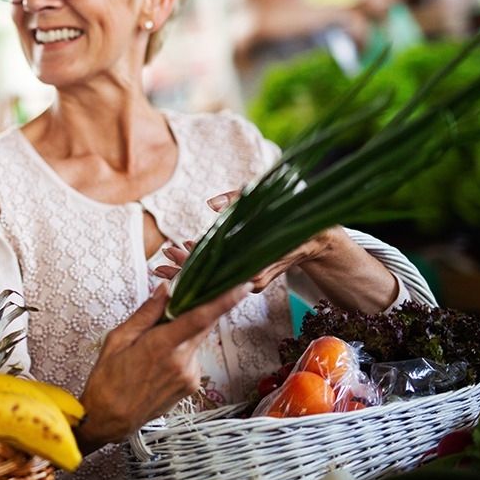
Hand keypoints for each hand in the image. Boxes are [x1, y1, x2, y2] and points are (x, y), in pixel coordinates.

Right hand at [76, 281, 249, 450]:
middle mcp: (181, 362)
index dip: (224, 301)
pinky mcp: (191, 385)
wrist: (111, 419)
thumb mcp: (118, 339)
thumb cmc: (108, 379)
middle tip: (186, 297)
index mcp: (161, 346)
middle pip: (203, 326)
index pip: (199, 318)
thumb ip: (146, 313)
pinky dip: (181, 349)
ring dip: (183, 332)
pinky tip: (159, 360)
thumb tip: (165, 289)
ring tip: (154, 343)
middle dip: (200, 308)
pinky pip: (191, 357)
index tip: (241, 287)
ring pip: (195, 341)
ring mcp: (189, 376)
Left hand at [177, 190, 349, 291]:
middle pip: (210, 278)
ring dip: (191, 269)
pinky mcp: (252, 277)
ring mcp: (252, 280)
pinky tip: (190, 255)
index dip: (189, 262)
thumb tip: (211, 204)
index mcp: (254, 264)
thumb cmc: (294, 215)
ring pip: (215, 278)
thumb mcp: (268, 200)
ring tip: (166, 258)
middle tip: (160, 260)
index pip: (212, 268)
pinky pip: (225, 274)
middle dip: (183, 270)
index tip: (171, 254)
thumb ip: (238, 199)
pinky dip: (207, 266)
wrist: (318, 236)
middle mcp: (251, 277)